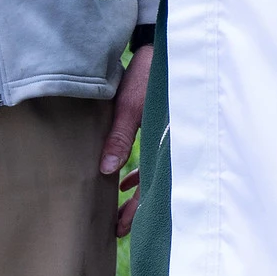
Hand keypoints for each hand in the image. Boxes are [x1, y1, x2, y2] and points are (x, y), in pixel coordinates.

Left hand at [104, 41, 150, 236]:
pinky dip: (140, 171)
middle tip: (120, 229)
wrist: (162, 46)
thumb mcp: (131, 105)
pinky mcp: (161, 128)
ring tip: (121, 211)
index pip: (154, 185)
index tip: (123, 227)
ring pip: (154, 173)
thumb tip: (106, 170)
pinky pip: (153, 158)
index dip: (139, 208)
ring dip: (138, 192)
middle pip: (155, 184)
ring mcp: (167, 136)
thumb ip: (120, 136)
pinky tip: (125, 180)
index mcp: (167, 141)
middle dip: (138, 208)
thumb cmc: (149, 73)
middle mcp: (170, 142)